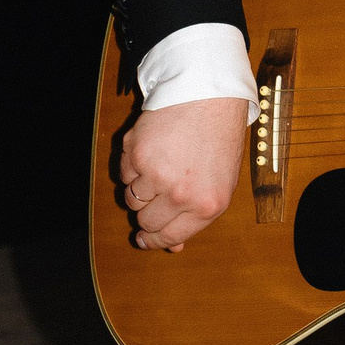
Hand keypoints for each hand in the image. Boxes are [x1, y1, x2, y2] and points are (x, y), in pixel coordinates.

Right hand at [118, 97, 247, 251]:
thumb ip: (196, 216)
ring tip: (160, 164)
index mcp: (208, 206)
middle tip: (156, 192)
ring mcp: (157, 175)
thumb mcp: (221, 184)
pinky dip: (132, 165)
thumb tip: (172, 248)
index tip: (144, 239)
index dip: (154, 240)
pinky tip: (152, 149)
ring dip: (140, 186)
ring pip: (131, 198)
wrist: (210, 96)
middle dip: (148, 211)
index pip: (170, 237)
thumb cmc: (219, 138)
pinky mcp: (137, 154)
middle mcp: (181, 195)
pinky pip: (124, 174)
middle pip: (147, 221)